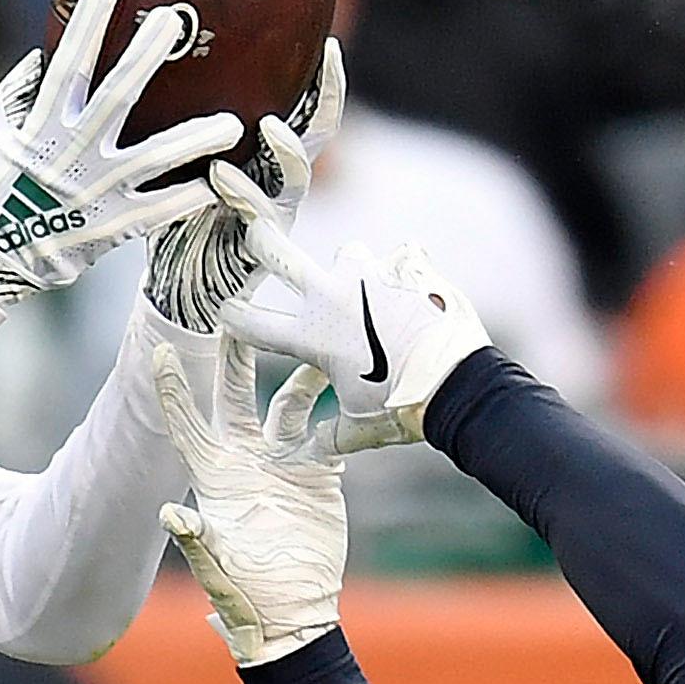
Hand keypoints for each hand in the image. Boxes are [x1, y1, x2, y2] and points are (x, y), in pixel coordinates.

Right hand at [0, 0, 242, 305]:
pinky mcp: (111, 226)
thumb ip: (18, 93)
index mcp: (41, 126)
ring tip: (232, 123)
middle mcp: (72, 154)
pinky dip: (186, 199)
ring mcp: (95, 192)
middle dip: (144, 58)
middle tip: (173, 22)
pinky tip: (219, 183)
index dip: (85, 28)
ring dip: (193, 140)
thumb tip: (44, 54)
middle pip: (116, 97)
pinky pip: (156, 211)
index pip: (66, 67)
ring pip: (152, 159)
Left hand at [144, 38, 343, 335]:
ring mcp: (276, 213)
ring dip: (288, 148)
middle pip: (319, 132)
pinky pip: (259, 214)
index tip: (327, 40)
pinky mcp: (262, 246)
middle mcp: (280, 181)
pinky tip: (219, 175)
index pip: (303, 109)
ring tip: (271, 125)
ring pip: (297, 174)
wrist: (181, 288)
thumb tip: (144, 70)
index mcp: (267, 158)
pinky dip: (241, 192)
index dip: (321, 78)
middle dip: (330, 96)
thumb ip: (182, 130)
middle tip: (330, 59)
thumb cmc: (179, 220)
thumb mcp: (179, 166)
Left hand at [153, 342, 344, 665]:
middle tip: (237, 313)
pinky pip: (331, 433)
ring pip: (289, 403)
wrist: (293, 614)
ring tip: (315, 341)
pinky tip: (356, 389)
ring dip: (301, 374)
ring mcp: (283, 464)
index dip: (173, 389)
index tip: (157, 350)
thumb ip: (196, 541)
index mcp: (213, 477)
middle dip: (237, 356)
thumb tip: (169, 512)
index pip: (187, 424)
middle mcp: (246, 460)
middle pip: (237, 396)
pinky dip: (343, 415)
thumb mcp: (217, 570)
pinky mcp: (319, 475)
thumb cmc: (245, 597)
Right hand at [212, 179, 490, 456]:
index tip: (226, 311)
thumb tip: (311, 451)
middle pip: (278, 255)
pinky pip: (399, 257)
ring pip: (346, 253)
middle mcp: (331, 296)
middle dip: (260, 242)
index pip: (251, 323)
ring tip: (371, 293)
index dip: (232, 317)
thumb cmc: (403, 407)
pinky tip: (416, 291)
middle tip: (255, 232)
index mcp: (310, 336)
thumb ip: (330, 437)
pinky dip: (403, 273)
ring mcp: (369, 274)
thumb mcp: (360, 427)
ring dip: (352, 269)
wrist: (458, 383)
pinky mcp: (405, 265)